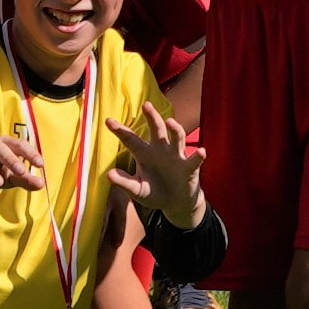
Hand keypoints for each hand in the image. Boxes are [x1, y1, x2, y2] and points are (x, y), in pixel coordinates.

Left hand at [107, 99, 203, 221]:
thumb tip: (108, 174)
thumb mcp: (137, 190)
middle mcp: (161, 150)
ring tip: (170, 122)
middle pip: (156, 129)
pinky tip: (201, 152)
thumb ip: (125, 182)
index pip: (131, 139)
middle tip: (146, 105)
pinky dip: (198, 156)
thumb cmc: (154, 192)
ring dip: (175, 129)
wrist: (175, 203)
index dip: (120, 130)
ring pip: (177, 138)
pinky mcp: (189, 168)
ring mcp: (176, 157)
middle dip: (152, 116)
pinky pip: (194, 160)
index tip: (107, 121)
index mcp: (144, 153)